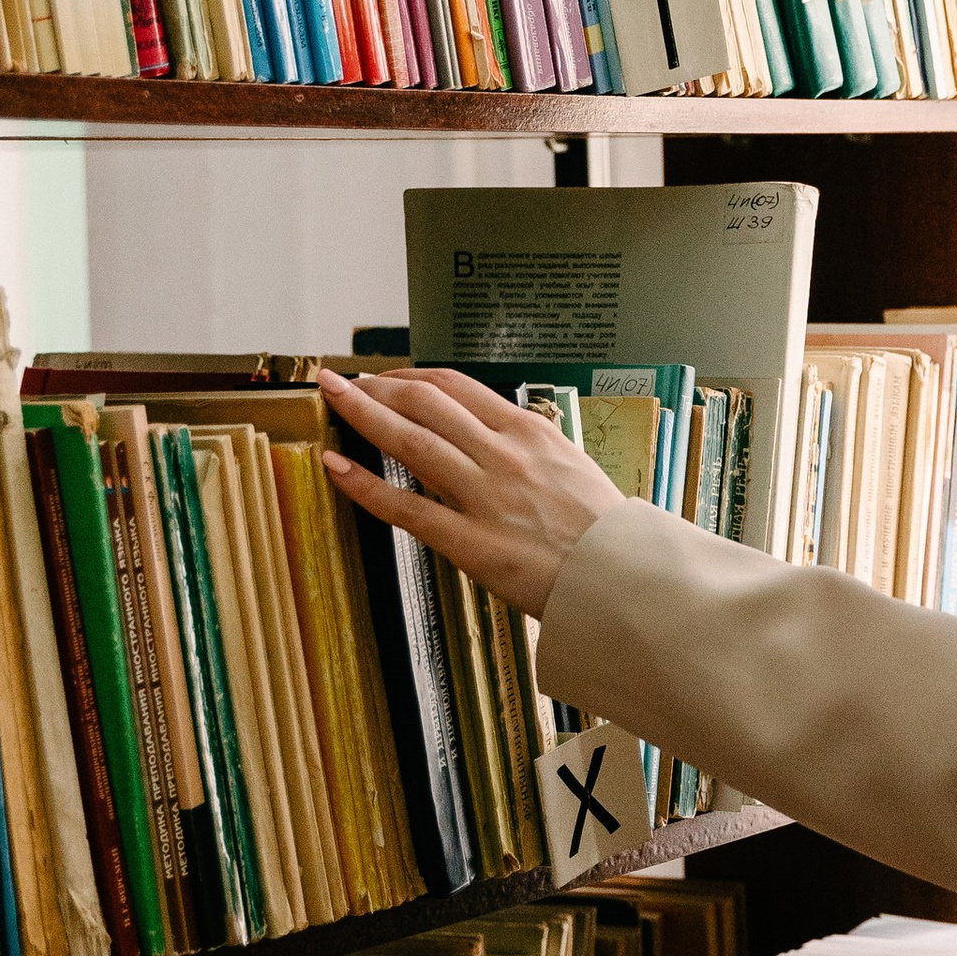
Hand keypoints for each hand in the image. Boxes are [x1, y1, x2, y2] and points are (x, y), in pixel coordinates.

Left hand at [321, 368, 619, 622]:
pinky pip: (406, 507)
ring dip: (362, 414)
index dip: (410, 377)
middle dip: (376, 387)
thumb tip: (493, 432)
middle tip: (344, 384)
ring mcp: (485, 496)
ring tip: (331, 400)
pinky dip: (365, 484)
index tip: (385, 378)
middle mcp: (504, 454)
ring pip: (410, 441)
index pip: (455, 387)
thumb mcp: (570, 465)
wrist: (625, 578)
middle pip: (425, 403)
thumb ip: (527, 446)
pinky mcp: (471, 541)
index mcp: (529, 431)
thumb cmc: (603, 530)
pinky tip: (336, 466)